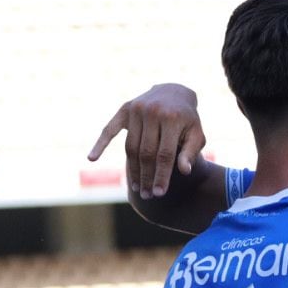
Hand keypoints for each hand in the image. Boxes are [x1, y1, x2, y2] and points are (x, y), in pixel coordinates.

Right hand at [87, 83, 205, 198]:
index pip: (164, 154)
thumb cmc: (186, 119)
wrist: (173, 92)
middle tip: (147, 195)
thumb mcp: (196, 133)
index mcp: (172, 118)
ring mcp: (136, 109)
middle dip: (146, 177)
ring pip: (131, 147)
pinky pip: (109, 129)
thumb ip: (190, 152)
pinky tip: (91, 158)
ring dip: (132, 170)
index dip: (161, 175)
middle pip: (146, 153)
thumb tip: (185, 171)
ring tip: (136, 188)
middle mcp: (152, 112)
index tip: (159, 193)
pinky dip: (100, 144)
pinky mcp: (124, 109)